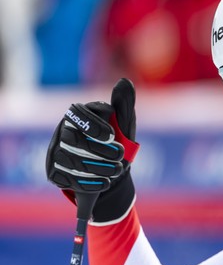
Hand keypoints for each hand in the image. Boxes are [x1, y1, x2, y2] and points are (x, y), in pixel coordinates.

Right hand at [46, 78, 139, 221]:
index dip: (92, 124)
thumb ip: (124, 102)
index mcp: (77, 116)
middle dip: (99, 150)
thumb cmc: (117, 141)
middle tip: (121, 155)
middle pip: (74, 140)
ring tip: (118, 170)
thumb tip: (125, 81)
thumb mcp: (124, 123)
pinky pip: (67, 179)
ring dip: (98, 167)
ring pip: (71, 161)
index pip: (77, 114)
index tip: (112, 135)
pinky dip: (89, 183)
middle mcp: (62, 133)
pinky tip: (105, 183)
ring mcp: (55, 154)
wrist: (111, 171)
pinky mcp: (54, 174)